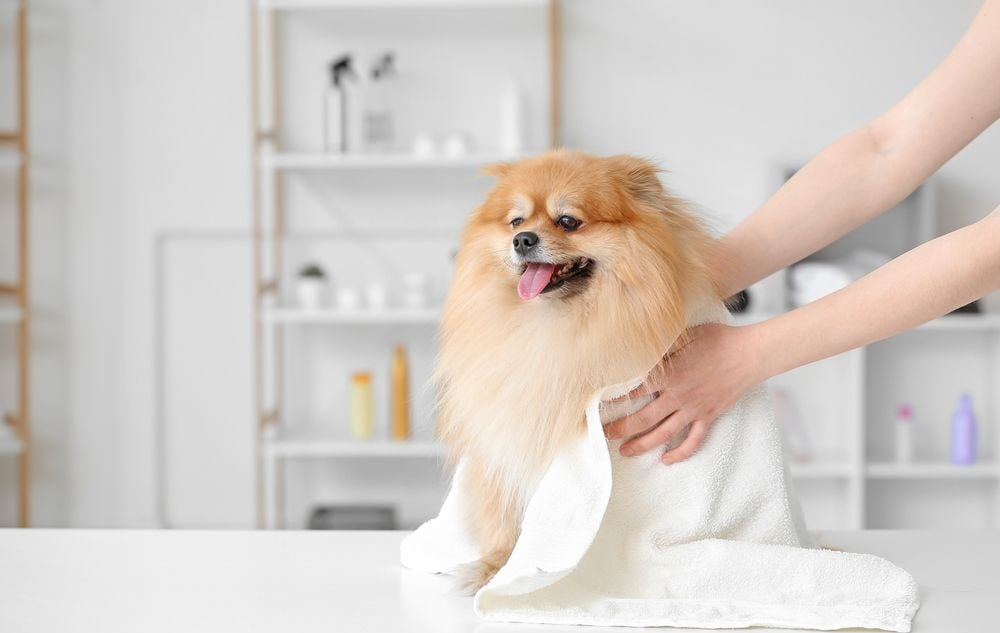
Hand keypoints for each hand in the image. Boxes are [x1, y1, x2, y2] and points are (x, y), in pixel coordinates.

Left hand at [603, 323, 763, 463]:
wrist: (750, 353)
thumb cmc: (718, 338)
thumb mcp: (685, 334)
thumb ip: (663, 344)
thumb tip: (641, 344)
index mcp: (669, 374)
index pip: (633, 391)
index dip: (614, 399)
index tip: (597, 405)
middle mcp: (678, 395)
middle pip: (642, 418)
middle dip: (620, 428)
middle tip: (604, 434)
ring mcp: (694, 409)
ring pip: (663, 434)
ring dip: (642, 445)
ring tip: (625, 452)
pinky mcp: (709, 416)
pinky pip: (694, 441)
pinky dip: (680, 453)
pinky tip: (666, 460)